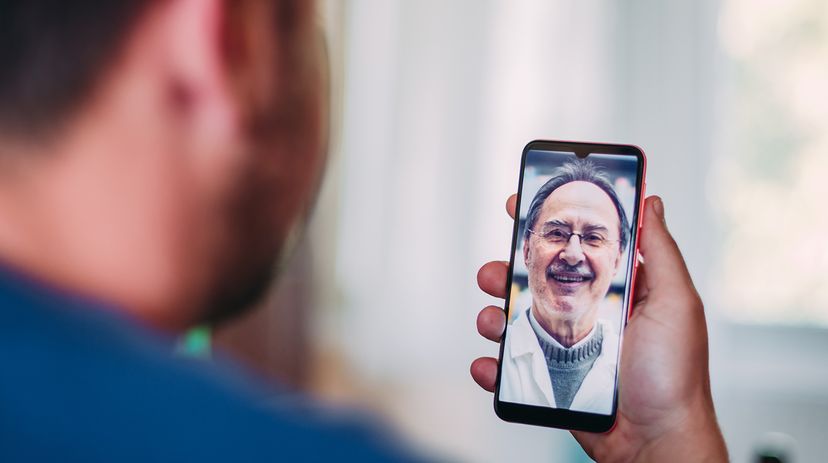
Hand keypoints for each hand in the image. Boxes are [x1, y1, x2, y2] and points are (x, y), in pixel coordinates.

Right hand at [471, 195, 727, 461]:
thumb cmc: (674, 376)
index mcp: (617, 293)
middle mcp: (587, 315)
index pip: (575, 249)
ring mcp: (566, 349)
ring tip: (491, 321)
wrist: (655, 443)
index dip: (547, 227)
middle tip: (494, 271)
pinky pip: (512, 369)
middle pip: (535, 283)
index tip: (520, 206)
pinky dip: (492, 366)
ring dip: (493, 318)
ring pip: (515, 323)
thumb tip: (651, 203)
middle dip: (506, 273)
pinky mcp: (552, 381)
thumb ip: (660, 252)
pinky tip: (489, 365)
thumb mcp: (675, 303)